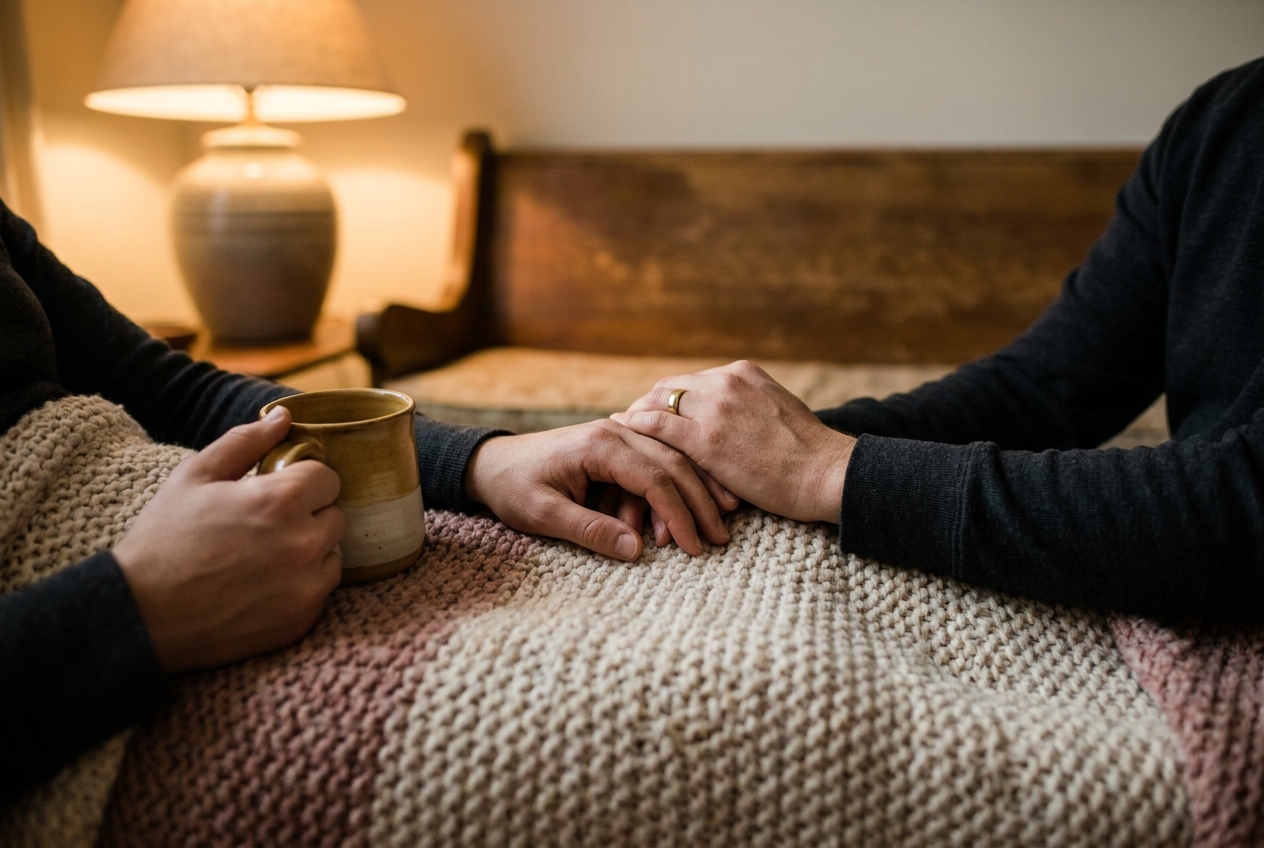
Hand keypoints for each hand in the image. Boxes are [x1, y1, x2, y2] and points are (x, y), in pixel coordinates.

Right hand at [113, 407, 343, 671]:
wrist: (140, 616)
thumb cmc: (164, 539)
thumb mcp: (195, 476)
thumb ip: (246, 442)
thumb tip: (285, 417)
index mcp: (282, 501)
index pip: (328, 478)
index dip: (301, 481)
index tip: (275, 492)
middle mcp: (304, 543)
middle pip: (335, 516)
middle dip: (307, 515)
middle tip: (265, 526)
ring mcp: (307, 587)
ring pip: (332, 555)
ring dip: (309, 552)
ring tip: (263, 557)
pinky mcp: (302, 621)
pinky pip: (320, 592)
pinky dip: (301, 587)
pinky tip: (262, 587)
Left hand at [463, 419, 737, 559]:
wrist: (491, 464)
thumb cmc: (512, 488)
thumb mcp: (544, 515)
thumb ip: (591, 531)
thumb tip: (637, 551)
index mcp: (599, 444)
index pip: (655, 477)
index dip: (679, 513)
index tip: (696, 546)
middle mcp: (614, 433)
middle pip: (673, 464)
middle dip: (699, 503)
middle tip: (720, 538)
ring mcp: (618, 437)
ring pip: (671, 461)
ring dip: (693, 494)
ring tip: (715, 526)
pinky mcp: (617, 448)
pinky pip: (655, 464)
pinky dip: (673, 490)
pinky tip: (684, 515)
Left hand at [611, 360, 855, 523]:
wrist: (826, 473)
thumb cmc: (808, 454)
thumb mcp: (777, 411)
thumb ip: (749, 407)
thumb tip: (730, 421)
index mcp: (743, 373)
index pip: (690, 380)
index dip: (668, 397)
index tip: (653, 411)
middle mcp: (726, 382)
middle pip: (669, 387)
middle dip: (647, 404)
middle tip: (627, 423)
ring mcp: (716, 408)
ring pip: (659, 403)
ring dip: (636, 417)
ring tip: (618, 432)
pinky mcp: (707, 439)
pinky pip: (658, 426)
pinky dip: (637, 428)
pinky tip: (623, 437)